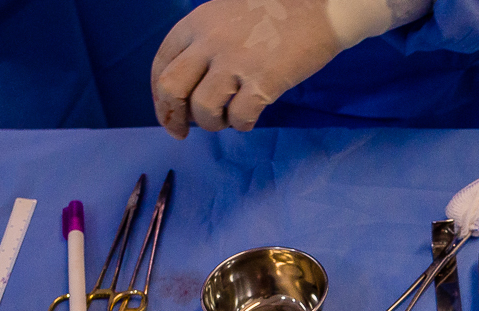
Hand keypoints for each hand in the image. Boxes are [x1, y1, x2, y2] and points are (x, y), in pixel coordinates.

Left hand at [151, 0, 343, 138]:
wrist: (319, 8)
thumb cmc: (277, 12)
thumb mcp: (226, 14)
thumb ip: (205, 41)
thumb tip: (191, 84)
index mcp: (197, 23)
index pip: (161, 63)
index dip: (159, 95)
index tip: (168, 112)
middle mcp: (210, 41)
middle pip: (171, 88)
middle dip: (172, 116)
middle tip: (181, 131)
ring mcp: (236, 62)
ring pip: (203, 109)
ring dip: (211, 123)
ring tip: (226, 119)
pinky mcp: (263, 82)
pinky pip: (240, 117)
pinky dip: (241, 124)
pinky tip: (250, 118)